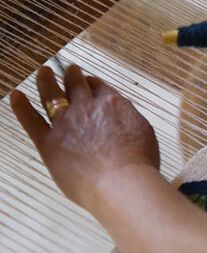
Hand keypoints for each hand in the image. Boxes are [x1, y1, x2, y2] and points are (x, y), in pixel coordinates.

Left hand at [10, 65, 158, 210]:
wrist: (121, 182)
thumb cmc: (139, 163)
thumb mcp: (144, 132)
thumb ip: (129, 118)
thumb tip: (124, 116)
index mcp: (113, 104)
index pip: (100, 88)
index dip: (94, 83)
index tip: (91, 81)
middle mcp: (88, 108)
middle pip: (77, 85)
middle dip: (72, 76)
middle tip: (70, 70)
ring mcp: (66, 123)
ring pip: (52, 94)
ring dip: (46, 80)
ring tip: (43, 72)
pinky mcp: (49, 142)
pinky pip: (31, 120)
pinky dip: (21, 107)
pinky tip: (15, 96)